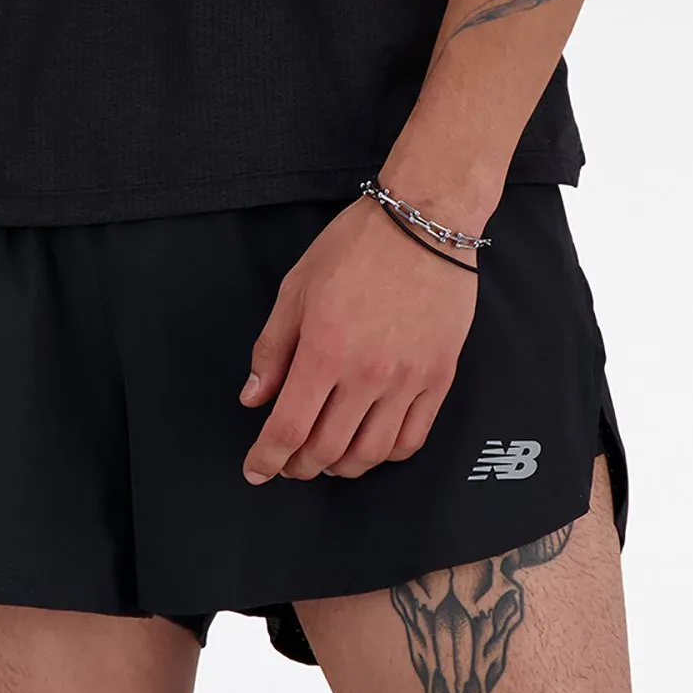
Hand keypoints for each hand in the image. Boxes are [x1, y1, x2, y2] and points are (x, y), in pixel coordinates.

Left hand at [240, 191, 479, 482]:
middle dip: (299, 467)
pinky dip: (386, 455)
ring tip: (326, 462)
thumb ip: (272, 350)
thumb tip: (254, 399)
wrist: (426, 221)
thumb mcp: (295, 290)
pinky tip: (370, 448)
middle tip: (287, 465)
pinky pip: (413, 437)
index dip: (267, 458)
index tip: (255, 471)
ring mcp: (408, 379)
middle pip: (327, 449)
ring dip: (340, 468)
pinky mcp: (439, 377)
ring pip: (371, 453)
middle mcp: (367, 374)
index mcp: (324, 351)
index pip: (289, 427)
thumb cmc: (356, 247)